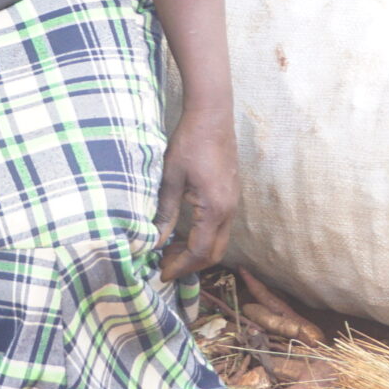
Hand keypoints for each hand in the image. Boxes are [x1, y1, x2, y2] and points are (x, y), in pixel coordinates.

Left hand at [155, 105, 239, 279]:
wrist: (212, 116)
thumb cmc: (189, 143)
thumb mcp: (170, 178)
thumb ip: (165, 211)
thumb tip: (155, 239)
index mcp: (215, 208)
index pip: (200, 251)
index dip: (181, 266)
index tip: (162, 273)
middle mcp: (229, 210)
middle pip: (214, 253)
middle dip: (191, 265)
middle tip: (165, 265)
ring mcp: (233, 203)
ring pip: (219, 241)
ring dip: (197, 251)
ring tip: (170, 251)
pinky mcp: (231, 195)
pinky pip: (221, 227)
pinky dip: (204, 237)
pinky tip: (184, 232)